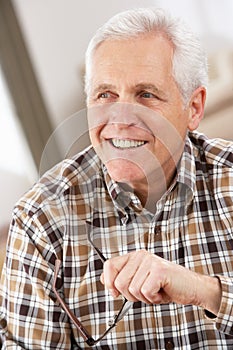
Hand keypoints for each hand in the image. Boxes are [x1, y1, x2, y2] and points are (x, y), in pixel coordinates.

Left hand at [100, 250, 220, 314]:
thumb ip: (123, 277)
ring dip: (144, 298)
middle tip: (145, 292)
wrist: (191, 288)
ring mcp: (150, 262)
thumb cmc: (167, 286)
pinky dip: (153, 299)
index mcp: (135, 256)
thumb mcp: (141, 281)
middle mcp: (141, 256)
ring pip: (132, 289)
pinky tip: (161, 293)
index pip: (109, 265)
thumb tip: (104, 278)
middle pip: (119, 282)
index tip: (114, 292)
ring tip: (155, 291)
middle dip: (131, 295)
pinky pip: (145, 292)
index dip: (108, 282)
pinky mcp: (159, 270)